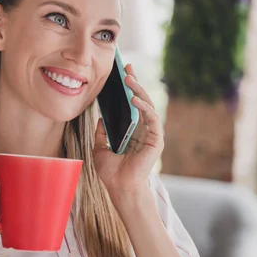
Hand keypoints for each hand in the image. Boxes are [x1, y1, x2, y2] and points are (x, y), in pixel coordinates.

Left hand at [93, 64, 163, 202]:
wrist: (120, 188)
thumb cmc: (111, 172)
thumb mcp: (100, 148)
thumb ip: (102, 134)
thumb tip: (101, 119)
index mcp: (132, 131)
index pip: (132, 105)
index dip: (129, 89)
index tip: (122, 73)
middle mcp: (143, 130)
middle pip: (141, 101)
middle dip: (135, 83)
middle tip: (127, 68)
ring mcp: (151, 134)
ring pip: (148, 106)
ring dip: (139, 91)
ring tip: (129, 79)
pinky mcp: (156, 140)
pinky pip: (152, 119)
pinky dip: (144, 108)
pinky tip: (134, 99)